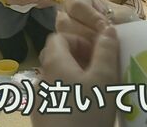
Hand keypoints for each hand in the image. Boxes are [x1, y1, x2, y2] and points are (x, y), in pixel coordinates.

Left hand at [34, 0, 118, 126]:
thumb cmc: (87, 112)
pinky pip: (57, 96)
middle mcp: (42, 78)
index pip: (59, 37)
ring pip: (58, 78)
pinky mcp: (43, 117)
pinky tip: (87, 109)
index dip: (80, 40)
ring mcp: (40, 100)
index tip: (98, 53)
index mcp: (54, 63)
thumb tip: (107, 28)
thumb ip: (106, 51)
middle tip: (101, 70)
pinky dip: (71, 95)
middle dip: (80, 59)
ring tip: (98, 91)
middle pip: (58, 57)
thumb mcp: (104, 79)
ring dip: (77, 78)